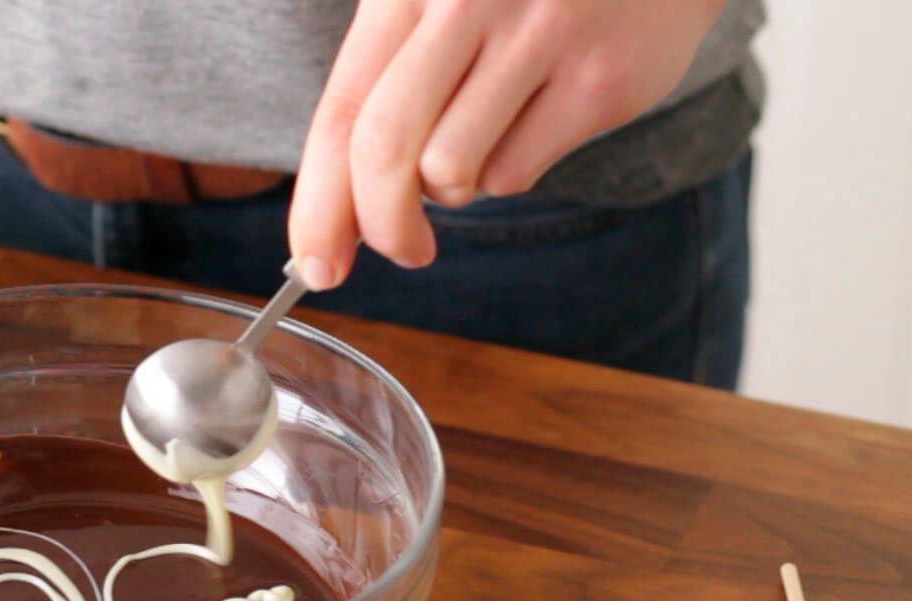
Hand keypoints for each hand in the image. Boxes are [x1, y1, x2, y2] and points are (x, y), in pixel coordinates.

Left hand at [288, 0, 725, 287]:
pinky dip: (508, 173)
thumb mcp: (432, 7)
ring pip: (452, 171)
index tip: (313, 264)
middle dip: (382, 225)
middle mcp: (466, 2)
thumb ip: (380, 92)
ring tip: (478, 144)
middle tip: (402, 250)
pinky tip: (530, 122)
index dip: (318, 204)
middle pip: (387, 152)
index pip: (341, 115)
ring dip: (453, 188)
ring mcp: (539, 36)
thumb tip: (336, 215)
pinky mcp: (599, 80)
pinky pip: (516, 173)